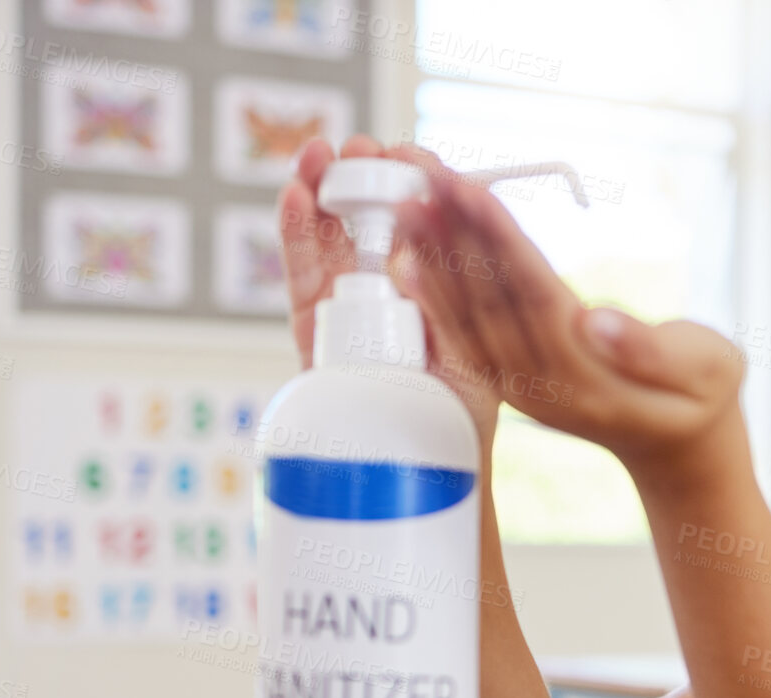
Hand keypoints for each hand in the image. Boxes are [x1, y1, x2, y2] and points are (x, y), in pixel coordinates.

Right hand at [277, 135, 502, 443]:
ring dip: (320, 195)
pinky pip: (303, 284)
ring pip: (329, 246)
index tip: (410, 154)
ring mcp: (346, 317)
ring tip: (315, 155)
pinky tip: (295, 201)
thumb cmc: (463, 418)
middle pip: (367, 227)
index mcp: (427, 294)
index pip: (421, 229)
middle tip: (358, 146)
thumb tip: (434, 242)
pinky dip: (297, 240)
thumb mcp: (474, 352)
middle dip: (360, 182)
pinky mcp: (315, 340)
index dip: (412, 190)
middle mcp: (385, 299)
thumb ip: (456, 304)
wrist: (431, 479)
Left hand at [388, 170, 747, 480]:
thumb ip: (651, 350)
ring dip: (437, 255)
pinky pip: (465, 332)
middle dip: (456, 234)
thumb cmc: (702, 395)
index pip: (536, 300)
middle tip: (426, 174)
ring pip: (469, 316)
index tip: (471, 191)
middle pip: (491, 303)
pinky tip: (414, 255)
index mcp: (592, 384)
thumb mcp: (707, 369)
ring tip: (411, 198)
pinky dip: (437, 291)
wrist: (680, 446)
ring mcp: (522, 390)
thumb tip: (596, 319)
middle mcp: (545, 390)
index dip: (501, 243)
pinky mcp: (510, 381)